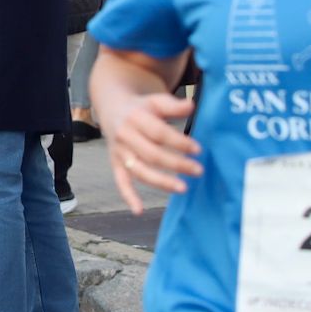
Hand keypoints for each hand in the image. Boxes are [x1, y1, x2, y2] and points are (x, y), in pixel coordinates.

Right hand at [100, 92, 202, 214]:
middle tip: (198, 170)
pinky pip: (121, 182)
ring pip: (139, 171)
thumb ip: (173, 104)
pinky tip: (139, 210)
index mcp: (135, 118)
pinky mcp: (116, 164)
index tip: (198, 150)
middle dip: (176, 164)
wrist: (112, 108)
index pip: (159, 133)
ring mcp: (119, 152)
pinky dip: (128, 196)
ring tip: (183, 188)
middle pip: (151, 154)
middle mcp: (124, 136)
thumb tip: (192, 106)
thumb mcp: (155, 101)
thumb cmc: (141, 107)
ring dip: (161, 182)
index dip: (179, 142)